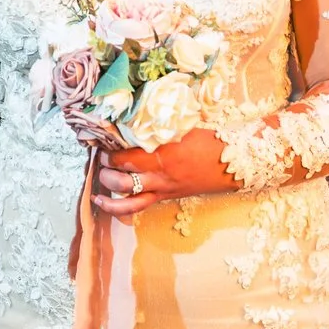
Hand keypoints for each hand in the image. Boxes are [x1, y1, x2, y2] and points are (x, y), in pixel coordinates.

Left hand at [94, 130, 238, 216]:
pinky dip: (121, 208)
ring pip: (128, 200)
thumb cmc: (209, 142)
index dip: (110, 153)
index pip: (127, 157)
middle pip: (121, 179)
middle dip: (105, 172)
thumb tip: (135, 120)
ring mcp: (162, 189)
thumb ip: (158, 127)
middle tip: (101, 161)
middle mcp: (159, 175)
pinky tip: (108, 203)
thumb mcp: (182, 129)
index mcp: (163, 155)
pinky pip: (139, 206)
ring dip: (108, 195)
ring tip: (97, 190)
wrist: (231, 165)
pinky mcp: (166, 197)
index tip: (102, 144)